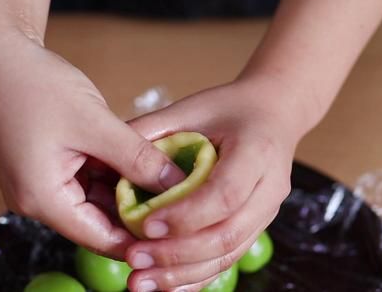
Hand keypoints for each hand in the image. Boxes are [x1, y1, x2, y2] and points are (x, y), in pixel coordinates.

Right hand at [0, 40, 184, 258]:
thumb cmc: (35, 85)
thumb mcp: (95, 123)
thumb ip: (138, 158)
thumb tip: (176, 184)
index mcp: (42, 199)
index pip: (101, 238)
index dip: (142, 236)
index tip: (180, 227)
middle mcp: (36, 201)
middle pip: (98, 222)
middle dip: (137, 212)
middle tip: (179, 200)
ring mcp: (39, 185)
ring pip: (94, 201)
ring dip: (125, 190)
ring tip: (164, 179)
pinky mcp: (44, 168)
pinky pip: (84, 182)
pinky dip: (110, 174)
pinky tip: (137, 162)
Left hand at [123, 79, 312, 290]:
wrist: (273, 113)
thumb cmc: (230, 108)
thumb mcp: (192, 107)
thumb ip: (154, 131)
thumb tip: (107, 160)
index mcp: (257, 151)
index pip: (225, 193)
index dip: (186, 215)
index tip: (145, 225)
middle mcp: (269, 188)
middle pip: (227, 233)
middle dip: (178, 253)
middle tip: (134, 258)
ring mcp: (267, 212)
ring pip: (228, 254)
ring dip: (183, 274)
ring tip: (141, 282)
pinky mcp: (256, 226)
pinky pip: (228, 259)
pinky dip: (196, 277)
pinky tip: (166, 286)